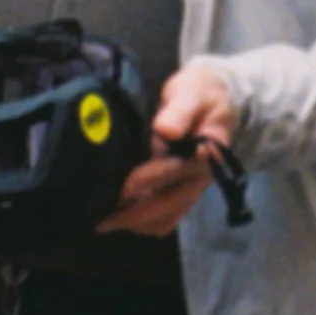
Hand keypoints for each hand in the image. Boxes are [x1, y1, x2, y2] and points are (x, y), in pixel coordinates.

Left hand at [98, 62, 240, 239]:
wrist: (214, 102)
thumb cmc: (200, 94)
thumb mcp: (193, 92)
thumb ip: (180, 111)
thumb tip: (165, 130)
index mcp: (207, 151)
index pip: (175, 170)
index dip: (147, 180)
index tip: (122, 187)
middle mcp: (201, 177)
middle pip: (169, 205)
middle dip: (135, 213)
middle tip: (101, 218)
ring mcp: (192, 189)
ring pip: (166, 219)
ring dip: (137, 222)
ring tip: (105, 220)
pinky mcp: (183, 195)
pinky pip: (165, 220)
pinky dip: (142, 223)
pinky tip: (120, 215)